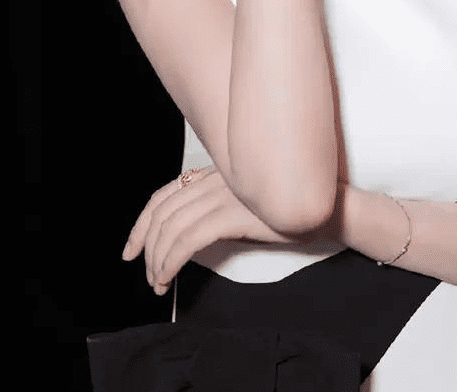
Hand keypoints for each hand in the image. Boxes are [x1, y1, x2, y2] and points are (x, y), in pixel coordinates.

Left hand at [121, 166, 303, 294]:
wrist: (324, 209)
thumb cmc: (287, 210)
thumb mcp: (246, 202)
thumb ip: (219, 206)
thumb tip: (189, 233)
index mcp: (215, 174)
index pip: (165, 194)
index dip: (141, 224)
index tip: (132, 249)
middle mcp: (215, 180)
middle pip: (162, 212)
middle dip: (146, 247)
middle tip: (148, 275)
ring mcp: (223, 194)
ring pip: (171, 228)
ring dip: (157, 259)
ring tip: (159, 282)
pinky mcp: (231, 213)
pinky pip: (187, 240)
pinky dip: (171, 260)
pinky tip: (169, 275)